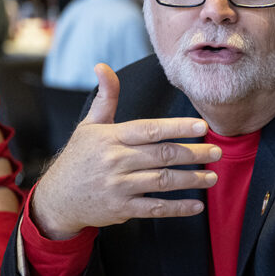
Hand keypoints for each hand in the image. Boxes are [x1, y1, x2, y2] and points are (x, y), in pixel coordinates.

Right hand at [30, 63, 221, 238]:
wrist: (57, 198)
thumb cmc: (79, 158)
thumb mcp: (89, 126)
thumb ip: (106, 98)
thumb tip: (103, 66)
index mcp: (111, 138)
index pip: (149, 129)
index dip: (177, 127)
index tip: (202, 126)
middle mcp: (115, 161)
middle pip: (162, 155)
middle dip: (193, 153)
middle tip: (217, 152)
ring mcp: (118, 186)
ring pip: (163, 181)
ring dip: (191, 180)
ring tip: (212, 176)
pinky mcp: (121, 208)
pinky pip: (155, 208)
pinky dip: (177, 208)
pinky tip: (196, 204)